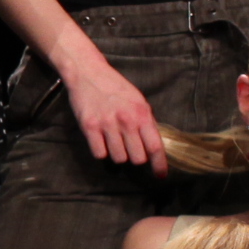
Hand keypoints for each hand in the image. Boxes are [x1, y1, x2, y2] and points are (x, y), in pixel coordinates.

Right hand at [56, 47, 164, 169]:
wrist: (88, 72)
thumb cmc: (115, 87)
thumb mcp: (138, 100)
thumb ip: (146, 122)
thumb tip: (153, 145)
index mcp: (142, 114)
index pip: (155, 147)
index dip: (159, 165)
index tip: (160, 176)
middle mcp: (126, 120)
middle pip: (137, 158)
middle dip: (135, 157)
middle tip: (130, 148)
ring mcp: (107, 124)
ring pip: (118, 158)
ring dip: (118, 154)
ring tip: (113, 141)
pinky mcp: (89, 127)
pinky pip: (99, 154)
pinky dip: (101, 151)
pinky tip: (100, 140)